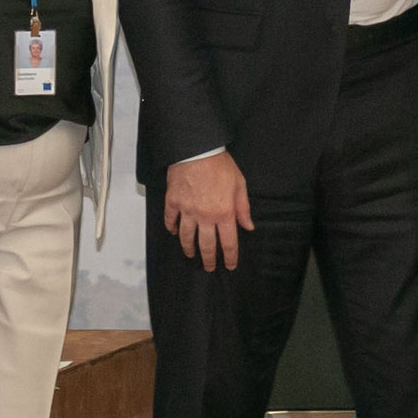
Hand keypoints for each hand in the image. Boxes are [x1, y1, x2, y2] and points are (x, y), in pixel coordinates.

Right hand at [165, 152, 254, 271]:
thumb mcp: (240, 185)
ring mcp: (187, 210)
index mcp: (224, 212)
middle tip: (209, 267)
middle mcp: (205, 216)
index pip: (228, 242)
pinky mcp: (173, 202)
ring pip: (186, 237)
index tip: (229, 265)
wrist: (197, 150)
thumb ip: (243, 208)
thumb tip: (248, 226)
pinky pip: (170, 221)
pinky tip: (173, 233)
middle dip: (208, 259)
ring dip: (189, 249)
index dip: (229, 257)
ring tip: (191, 255)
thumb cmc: (220, 165)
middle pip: (206, 245)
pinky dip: (171, 229)